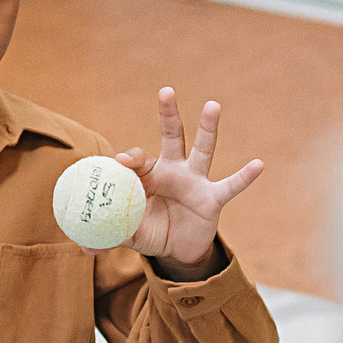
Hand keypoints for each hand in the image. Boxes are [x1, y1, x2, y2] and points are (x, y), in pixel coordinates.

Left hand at [118, 88, 264, 275]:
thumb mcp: (127, 232)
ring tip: (212, 105)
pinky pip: (230, 187)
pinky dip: (244, 177)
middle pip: (171, 136)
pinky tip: (258, 164)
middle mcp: (173, 170)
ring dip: (207, 128)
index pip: (138, 159)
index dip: (131, 159)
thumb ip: (108, 233)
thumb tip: (83, 246)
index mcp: (148, 175)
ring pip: (202, 150)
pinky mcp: (213, 199)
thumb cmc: (149, 231)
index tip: (121, 161)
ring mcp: (195, 182)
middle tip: (166, 91)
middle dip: (168, 114)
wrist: (177, 251)